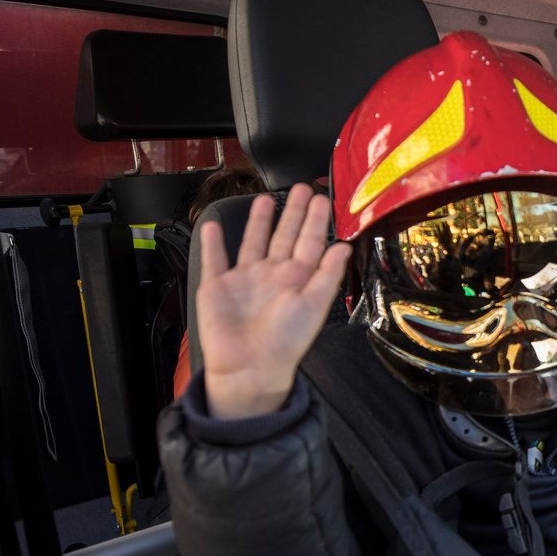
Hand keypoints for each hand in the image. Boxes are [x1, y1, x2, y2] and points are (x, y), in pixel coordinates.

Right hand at [196, 184, 350, 418]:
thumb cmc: (285, 341)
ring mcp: (245, 280)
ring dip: (258, 221)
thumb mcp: (315, 304)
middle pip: (284, 236)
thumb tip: (343, 247)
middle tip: (301, 189)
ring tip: (264, 199)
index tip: (323, 199)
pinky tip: (213, 225)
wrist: (250, 366)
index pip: (310, 242)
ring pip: (253, 242)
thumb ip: (328, 274)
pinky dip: (213, 242)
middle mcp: (272, 276)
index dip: (316, 220)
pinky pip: (215, 259)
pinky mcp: (218, 286)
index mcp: (297, 279)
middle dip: (293, 213)